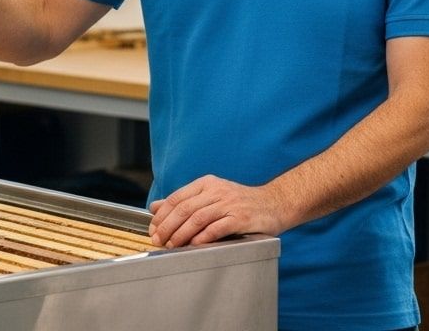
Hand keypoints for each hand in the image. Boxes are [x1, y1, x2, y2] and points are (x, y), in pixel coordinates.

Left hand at [148, 174, 288, 247]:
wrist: (275, 203)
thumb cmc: (241, 202)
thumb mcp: (212, 196)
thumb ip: (184, 201)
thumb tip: (155, 207)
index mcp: (207, 183)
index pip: (177, 197)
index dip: (162, 215)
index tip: (153, 229)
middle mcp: (217, 191)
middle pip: (185, 208)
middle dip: (167, 226)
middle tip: (158, 240)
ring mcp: (229, 204)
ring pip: (198, 218)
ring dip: (181, 234)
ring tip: (171, 245)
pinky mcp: (241, 218)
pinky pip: (217, 228)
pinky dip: (202, 237)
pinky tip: (193, 245)